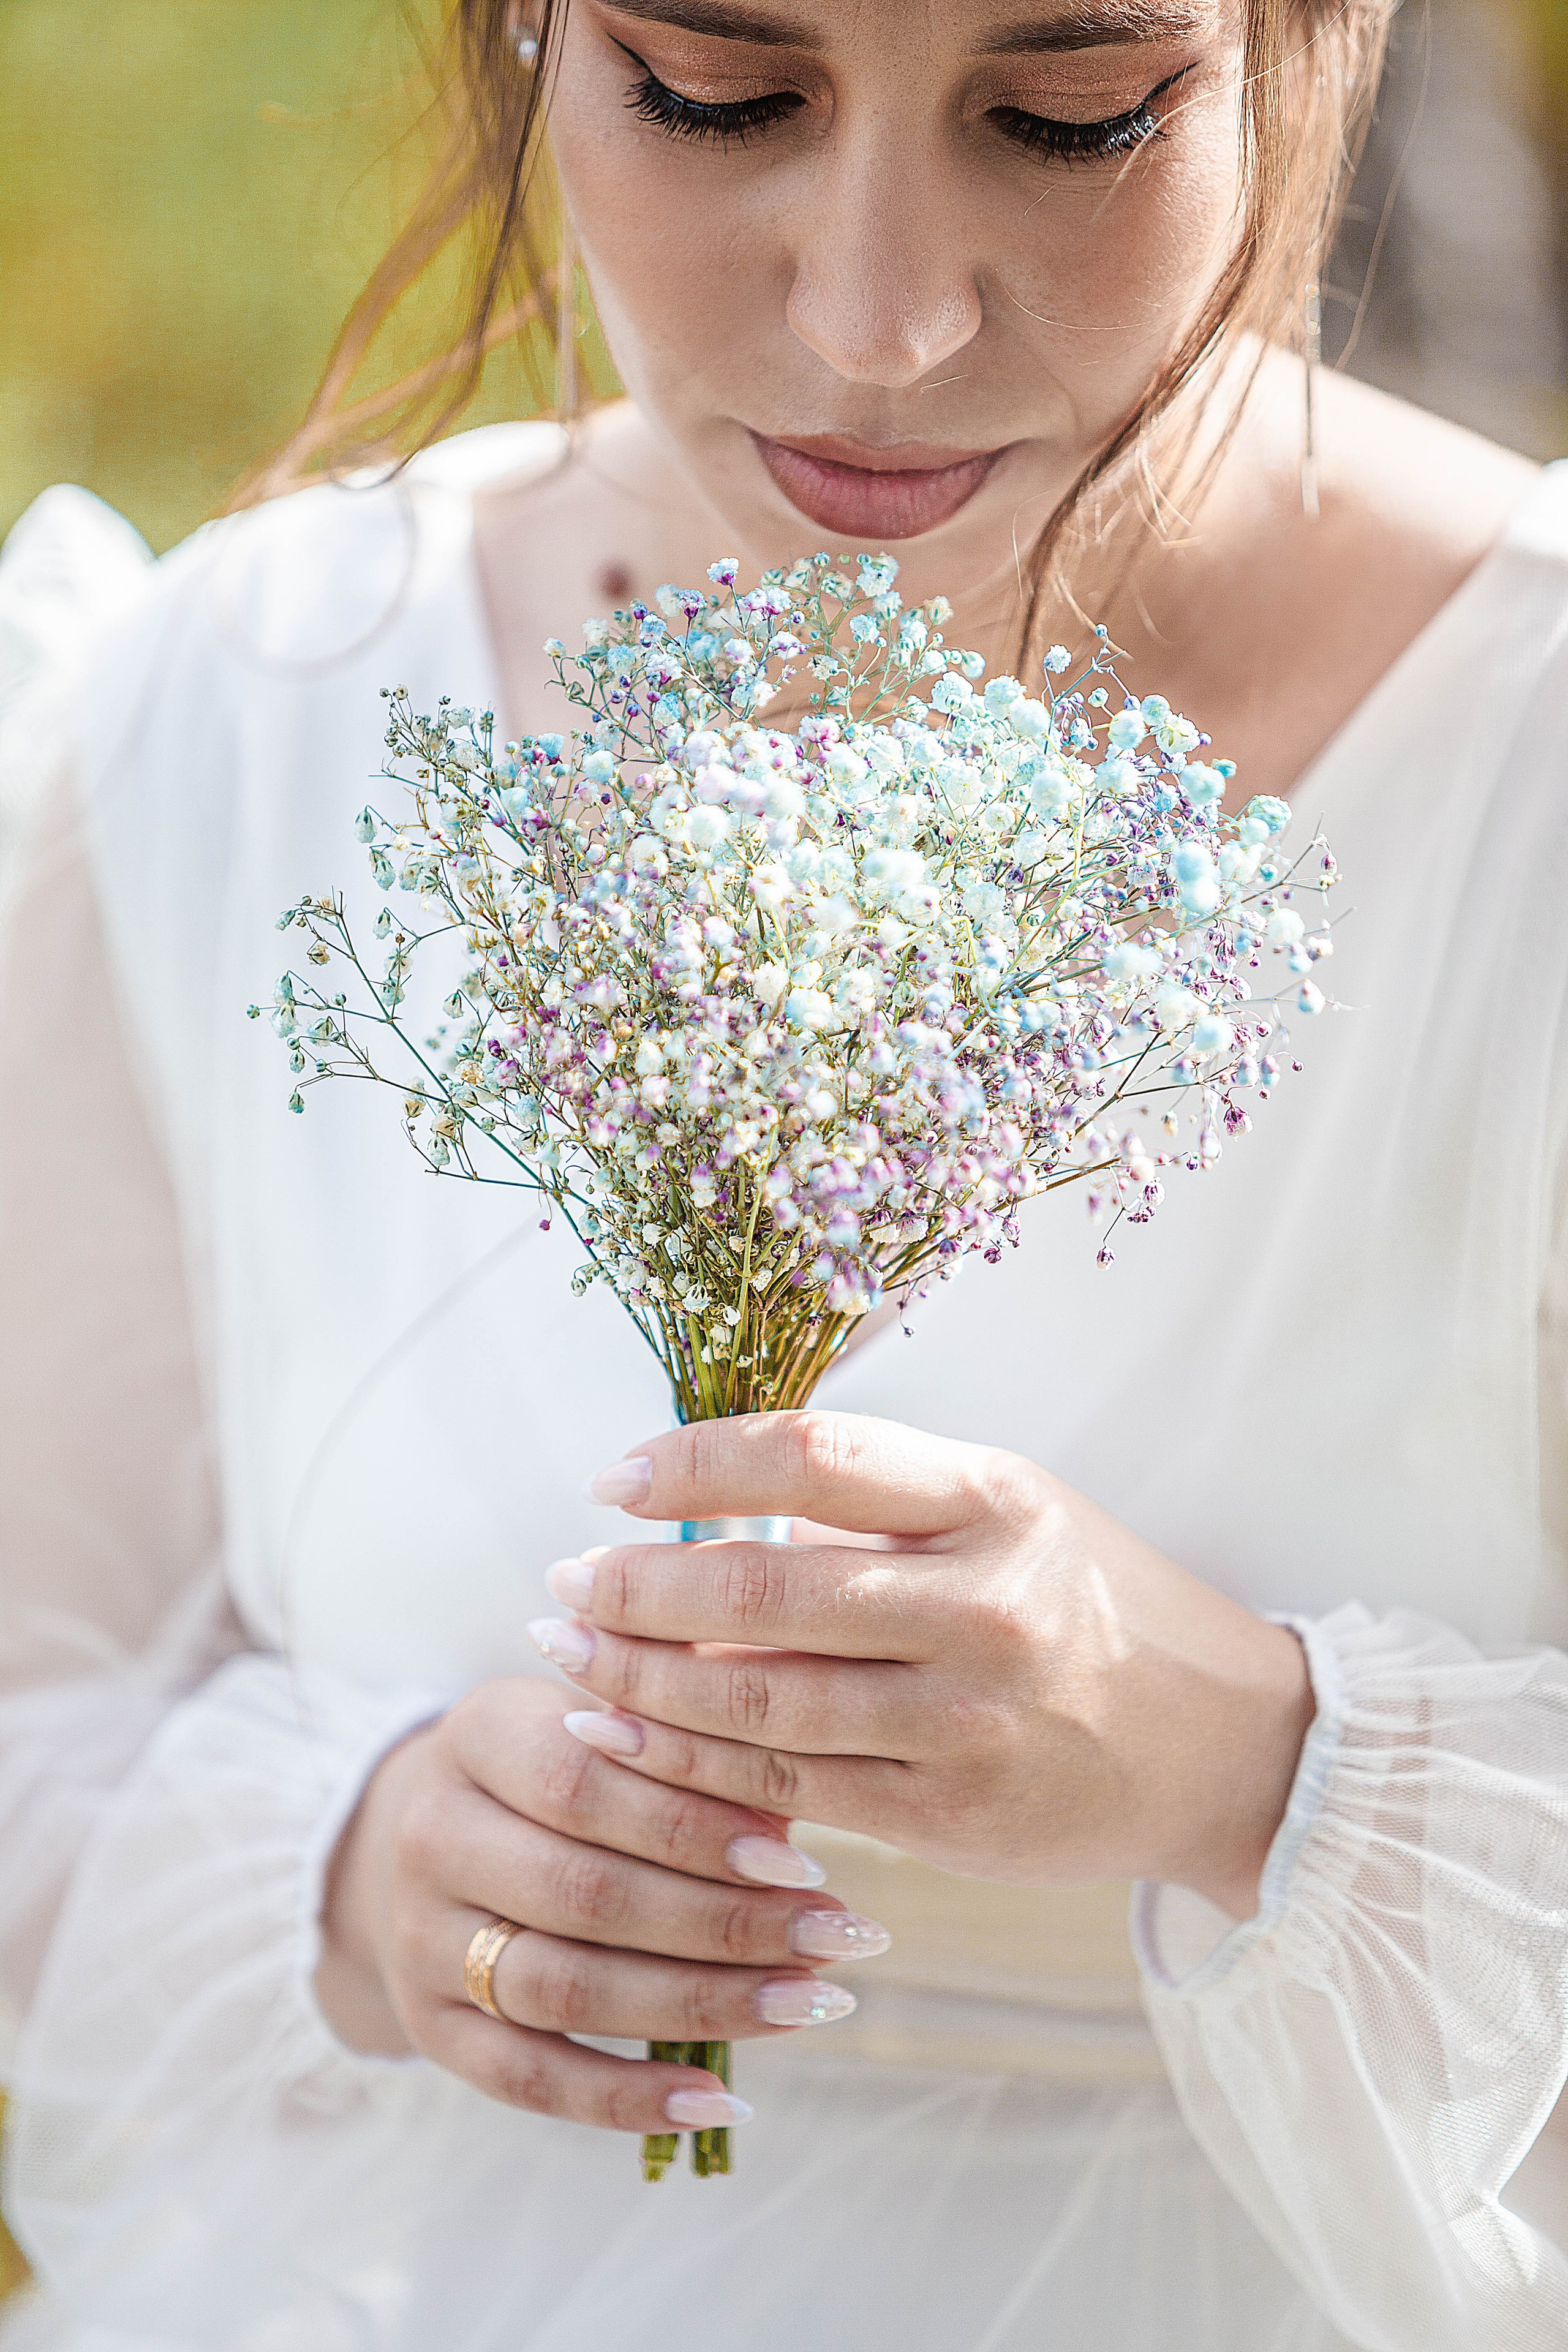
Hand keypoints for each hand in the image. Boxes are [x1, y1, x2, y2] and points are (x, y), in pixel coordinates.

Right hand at [314, 1676, 888, 2134]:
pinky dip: (629, 2099)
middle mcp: (431, 1834)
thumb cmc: (566, 1764)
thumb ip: (686, 1741)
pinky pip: (531, 2079)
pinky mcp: (431, 2027)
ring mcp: (420, 1938)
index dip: (696, 1828)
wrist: (432, 1833)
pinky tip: (724, 2099)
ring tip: (808, 2002)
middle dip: (724, 1923)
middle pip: (585, 1894)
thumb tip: (790, 1804)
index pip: (585, 1783)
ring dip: (701, 2004)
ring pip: (566, 1988)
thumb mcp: (611, 1721)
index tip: (803, 1859)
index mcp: (477, 1733)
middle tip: (836, 1937)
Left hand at [529, 1413, 1314, 1918]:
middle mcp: (983, 1602)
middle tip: (560, 1584)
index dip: (693, 1460)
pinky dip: (697, 1769)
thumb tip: (700, 1515)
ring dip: (642, 1683)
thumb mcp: (1005, 1515)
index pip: (812, 1454)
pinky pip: (794, 1792)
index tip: (613, 1480)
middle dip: (637, 1589)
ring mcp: (968, 1719)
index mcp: (992, 1497)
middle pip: (765, 1589)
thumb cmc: (1088, 1604)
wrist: (1228, 1747)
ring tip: (571, 1661)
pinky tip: (632, 1742)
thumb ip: (873, 1511)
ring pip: (761, 1705)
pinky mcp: (953, 1816)